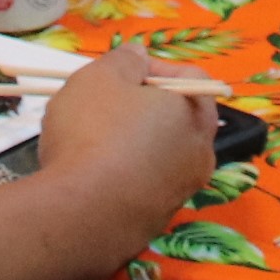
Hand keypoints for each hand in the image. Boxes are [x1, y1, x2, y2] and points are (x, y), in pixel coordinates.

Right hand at [34, 44, 216, 251]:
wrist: (80, 216)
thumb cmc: (94, 133)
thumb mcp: (101, 77)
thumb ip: (124, 60)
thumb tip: (139, 56)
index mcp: (195, 115)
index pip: (187, 77)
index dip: (151, 68)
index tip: (119, 74)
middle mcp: (199, 156)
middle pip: (175, 119)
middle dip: (140, 108)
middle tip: (102, 106)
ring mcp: (179, 194)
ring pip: (157, 156)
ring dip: (129, 144)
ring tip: (87, 142)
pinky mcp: (154, 222)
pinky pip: (140, 187)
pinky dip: (120, 177)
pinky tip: (87, 177)